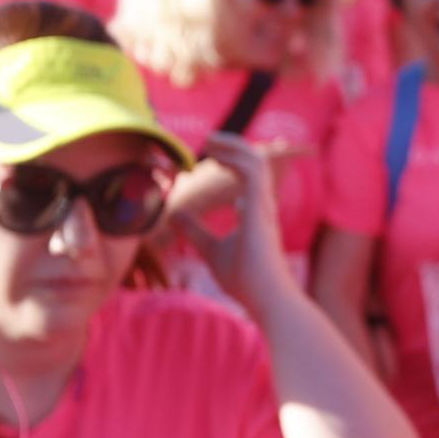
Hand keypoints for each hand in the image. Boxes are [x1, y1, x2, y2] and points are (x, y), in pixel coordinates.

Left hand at [168, 132, 295, 314]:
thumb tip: (174, 214)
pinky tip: (216, 157)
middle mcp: (262, 204)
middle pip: (254, 162)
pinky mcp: (260, 208)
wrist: (264, 297)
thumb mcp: (210, 249)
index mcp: (255, 212)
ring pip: (256, 160)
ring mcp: (263, 205)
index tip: (210, 157)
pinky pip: (253, 170)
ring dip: (233, 146)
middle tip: (208, 140)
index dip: (231, 162)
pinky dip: (235, 157)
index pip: (249, 176)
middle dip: (232, 147)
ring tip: (210, 141)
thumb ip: (195, 231)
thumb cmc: (244, 279)